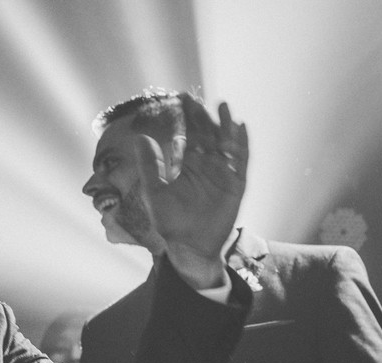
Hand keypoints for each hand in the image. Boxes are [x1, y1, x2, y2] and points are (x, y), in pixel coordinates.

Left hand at [135, 96, 247, 288]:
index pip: (189, 135)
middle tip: (197, 99)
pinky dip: (241, 145)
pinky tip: (240, 128)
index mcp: (188, 165)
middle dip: (203, 117)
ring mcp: (222, 173)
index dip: (187, 118)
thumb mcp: (155, 192)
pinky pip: (241, 161)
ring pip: (226, 144)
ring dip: (225, 125)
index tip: (181, 98)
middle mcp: (206, 166)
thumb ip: (150, 166)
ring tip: (222, 106)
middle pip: (208, 135)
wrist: (189, 246)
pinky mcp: (236, 184)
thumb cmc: (170, 222)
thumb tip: (140, 138)